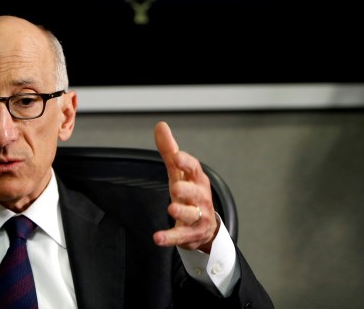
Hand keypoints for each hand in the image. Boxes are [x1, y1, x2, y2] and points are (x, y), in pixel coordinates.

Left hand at [152, 121, 219, 252]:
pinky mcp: (190, 234)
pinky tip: (158, 237)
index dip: (186, 162)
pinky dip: (170, 238)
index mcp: (197, 180)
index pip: (194, 169)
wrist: (206, 226)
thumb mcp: (179, 171)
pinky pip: (180, 236)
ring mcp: (198, 217)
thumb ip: (169, 150)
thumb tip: (160, 125)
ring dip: (181, 211)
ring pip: (191, 215)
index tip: (177, 157)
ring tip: (171, 208)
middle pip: (195, 193)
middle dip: (187, 190)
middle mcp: (200, 198)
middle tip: (176, 187)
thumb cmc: (190, 192)